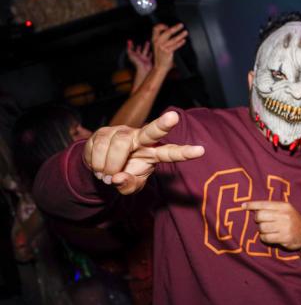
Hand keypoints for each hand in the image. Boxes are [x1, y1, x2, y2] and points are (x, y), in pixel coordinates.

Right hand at [83, 111, 204, 194]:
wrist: (100, 168)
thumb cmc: (124, 175)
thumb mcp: (130, 187)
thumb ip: (128, 185)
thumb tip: (117, 178)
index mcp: (153, 153)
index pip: (170, 152)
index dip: (185, 153)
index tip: (201, 150)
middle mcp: (141, 139)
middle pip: (152, 131)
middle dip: (162, 125)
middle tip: (173, 117)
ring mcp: (122, 133)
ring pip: (118, 146)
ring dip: (109, 165)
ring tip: (106, 175)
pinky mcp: (104, 131)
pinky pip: (98, 147)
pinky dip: (96, 163)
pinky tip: (98, 166)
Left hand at [126, 40, 152, 73]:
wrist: (143, 69)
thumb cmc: (136, 62)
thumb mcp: (130, 54)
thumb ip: (129, 48)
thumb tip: (128, 41)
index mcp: (134, 56)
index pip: (132, 50)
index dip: (131, 46)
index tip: (130, 41)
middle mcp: (139, 57)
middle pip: (139, 51)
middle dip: (140, 47)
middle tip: (142, 43)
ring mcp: (144, 59)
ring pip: (145, 52)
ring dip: (146, 47)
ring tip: (148, 43)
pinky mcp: (148, 61)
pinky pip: (150, 57)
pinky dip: (151, 54)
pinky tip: (152, 52)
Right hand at [152, 23, 188, 71]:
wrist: (160, 67)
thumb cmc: (160, 56)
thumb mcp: (158, 46)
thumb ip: (162, 38)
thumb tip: (170, 31)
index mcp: (154, 39)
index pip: (156, 29)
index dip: (161, 25)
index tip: (167, 25)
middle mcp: (158, 42)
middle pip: (167, 32)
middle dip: (175, 28)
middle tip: (181, 25)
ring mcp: (163, 47)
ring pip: (173, 39)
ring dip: (181, 35)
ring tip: (185, 32)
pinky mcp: (168, 52)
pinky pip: (175, 46)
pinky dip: (180, 43)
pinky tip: (183, 41)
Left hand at [242, 201, 300, 256]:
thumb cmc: (292, 221)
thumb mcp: (286, 210)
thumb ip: (272, 208)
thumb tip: (252, 207)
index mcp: (284, 206)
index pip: (264, 204)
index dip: (252, 205)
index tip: (243, 206)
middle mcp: (285, 215)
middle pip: (260, 216)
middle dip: (257, 220)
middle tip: (261, 222)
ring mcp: (285, 226)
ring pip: (262, 227)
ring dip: (261, 230)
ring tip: (267, 230)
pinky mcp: (284, 237)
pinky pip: (266, 237)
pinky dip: (264, 238)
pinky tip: (269, 237)